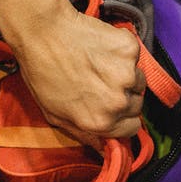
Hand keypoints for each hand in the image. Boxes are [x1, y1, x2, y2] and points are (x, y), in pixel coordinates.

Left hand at [11, 3, 145, 142]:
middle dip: (123, 96)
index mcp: (100, 122)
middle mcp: (117, 102)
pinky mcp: (130, 50)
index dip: (122, 118)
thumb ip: (83, 134)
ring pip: (138, 80)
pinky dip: (123, 53)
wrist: (42, 32)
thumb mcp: (54, 114)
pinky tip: (100, 48)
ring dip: (125, 74)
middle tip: (100, 82)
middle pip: (137, 105)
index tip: (112, 106)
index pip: (132, 128)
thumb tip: (103, 149)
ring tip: (98, 64)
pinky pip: (135, 57)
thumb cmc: (41, 72)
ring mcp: (127, 74)